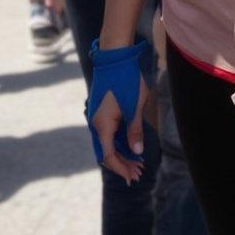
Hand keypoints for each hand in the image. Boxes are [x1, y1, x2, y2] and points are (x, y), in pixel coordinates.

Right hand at [86, 43, 146, 180]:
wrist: (114, 58)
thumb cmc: (126, 80)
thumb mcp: (135, 107)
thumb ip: (135, 130)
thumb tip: (137, 151)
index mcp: (102, 125)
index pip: (109, 156)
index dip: (121, 168)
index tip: (134, 176)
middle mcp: (96, 124)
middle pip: (106, 152)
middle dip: (122, 164)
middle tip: (139, 173)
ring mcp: (97, 118)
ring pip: (107, 143)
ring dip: (121, 153)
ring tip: (138, 162)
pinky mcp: (102, 112)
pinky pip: (108, 133)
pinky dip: (119, 142)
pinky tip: (131, 146)